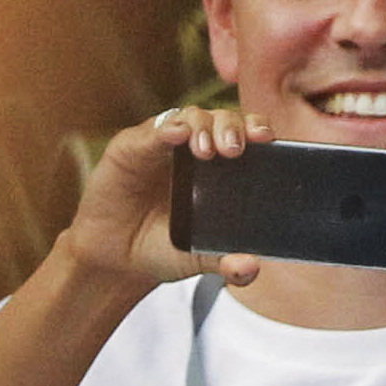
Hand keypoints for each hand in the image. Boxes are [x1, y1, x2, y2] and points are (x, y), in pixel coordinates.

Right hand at [54, 108, 266, 293]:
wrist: (117, 260)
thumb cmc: (163, 249)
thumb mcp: (198, 259)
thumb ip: (225, 263)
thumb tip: (251, 268)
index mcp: (220, 168)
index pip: (245, 136)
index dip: (257, 130)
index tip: (267, 140)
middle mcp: (193, 149)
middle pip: (221, 119)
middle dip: (232, 127)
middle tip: (234, 150)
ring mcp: (162, 144)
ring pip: (189, 117)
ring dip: (202, 126)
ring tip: (206, 149)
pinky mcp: (131, 147)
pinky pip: (151, 131)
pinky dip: (165, 130)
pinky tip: (175, 135)